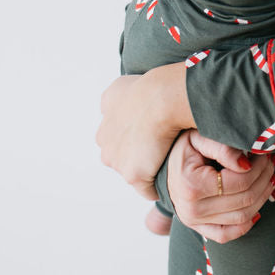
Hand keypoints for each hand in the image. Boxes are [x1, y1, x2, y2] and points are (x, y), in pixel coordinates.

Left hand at [97, 65, 193, 199]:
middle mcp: (105, 140)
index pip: (117, 133)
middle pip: (119, 154)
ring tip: (168, 163)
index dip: (136, 134)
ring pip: (132, 171)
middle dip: (136, 153)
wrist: (163, 99)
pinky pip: (146, 190)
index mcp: (105, 118)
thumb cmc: (154, 87)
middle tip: (161, 148)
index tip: (152, 132)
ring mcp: (117, 160)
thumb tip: (124, 105)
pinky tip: (169, 179)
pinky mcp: (133, 175)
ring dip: (147, 169)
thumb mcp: (123, 84)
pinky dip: (156, 188)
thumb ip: (117, 98)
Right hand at [168, 130, 274, 242]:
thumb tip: (246, 163)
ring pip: (242, 218)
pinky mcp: (198, 229)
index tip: (264, 155)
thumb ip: (223, 148)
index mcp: (191, 185)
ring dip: (262, 198)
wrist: (165, 166)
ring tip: (268, 178)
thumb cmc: (184, 148)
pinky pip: (227, 234)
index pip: (239, 182)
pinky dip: (246, 224)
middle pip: (244, 200)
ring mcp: (194, 222)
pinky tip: (256, 206)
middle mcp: (192, 209)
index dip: (259, 168)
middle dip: (264, 179)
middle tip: (270, 163)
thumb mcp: (199, 138)